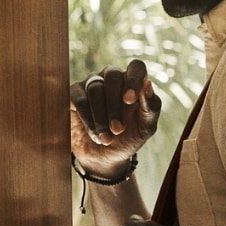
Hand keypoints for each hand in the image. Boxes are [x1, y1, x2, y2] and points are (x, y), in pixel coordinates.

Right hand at [70, 59, 161, 174]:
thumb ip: (152, 106)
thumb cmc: (130, 138)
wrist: (106, 158)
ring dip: (102, 117)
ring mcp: (91, 84)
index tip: (130, 101)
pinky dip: (88, 120)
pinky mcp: (74, 95)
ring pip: (95, 89)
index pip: (136, 67)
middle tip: (118, 130)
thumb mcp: (146, 127)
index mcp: (133, 82)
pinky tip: (96, 136)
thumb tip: (148, 84)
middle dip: (115, 105)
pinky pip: (80, 100)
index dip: (133, 80)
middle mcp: (112, 79)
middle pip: (112, 76)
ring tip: (107, 139)